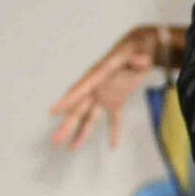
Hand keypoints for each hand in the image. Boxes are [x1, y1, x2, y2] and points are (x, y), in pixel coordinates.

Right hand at [48, 25, 169, 151]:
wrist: (141, 47)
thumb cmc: (138, 47)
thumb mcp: (140, 51)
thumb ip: (139, 59)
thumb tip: (140, 62)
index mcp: (100, 73)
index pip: (81, 88)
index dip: (67, 100)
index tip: (53, 112)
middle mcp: (98, 86)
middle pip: (79, 108)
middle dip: (68, 124)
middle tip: (56, 140)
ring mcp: (105, 95)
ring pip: (90, 116)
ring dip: (82, 132)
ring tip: (72, 149)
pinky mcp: (116, 101)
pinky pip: (114, 119)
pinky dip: (114, 132)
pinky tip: (113, 146)